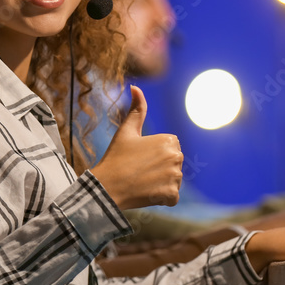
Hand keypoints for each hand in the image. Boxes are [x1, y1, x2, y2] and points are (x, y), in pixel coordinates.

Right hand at [90, 86, 183, 211]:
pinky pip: (172, 197)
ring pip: (173, 180)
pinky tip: (147, 193)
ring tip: (142, 182)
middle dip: (160, 168)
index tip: (140, 158)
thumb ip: (137, 109)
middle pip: (173, 164)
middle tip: (139, 170)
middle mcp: (176, 156)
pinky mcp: (172, 194)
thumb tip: (136, 87)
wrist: (107, 187)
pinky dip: (162, 198)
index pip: (170, 147)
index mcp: (169, 140)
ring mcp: (175, 177)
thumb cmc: (116, 157)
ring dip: (161, 183)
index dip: (155, 153)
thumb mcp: (126, 131)